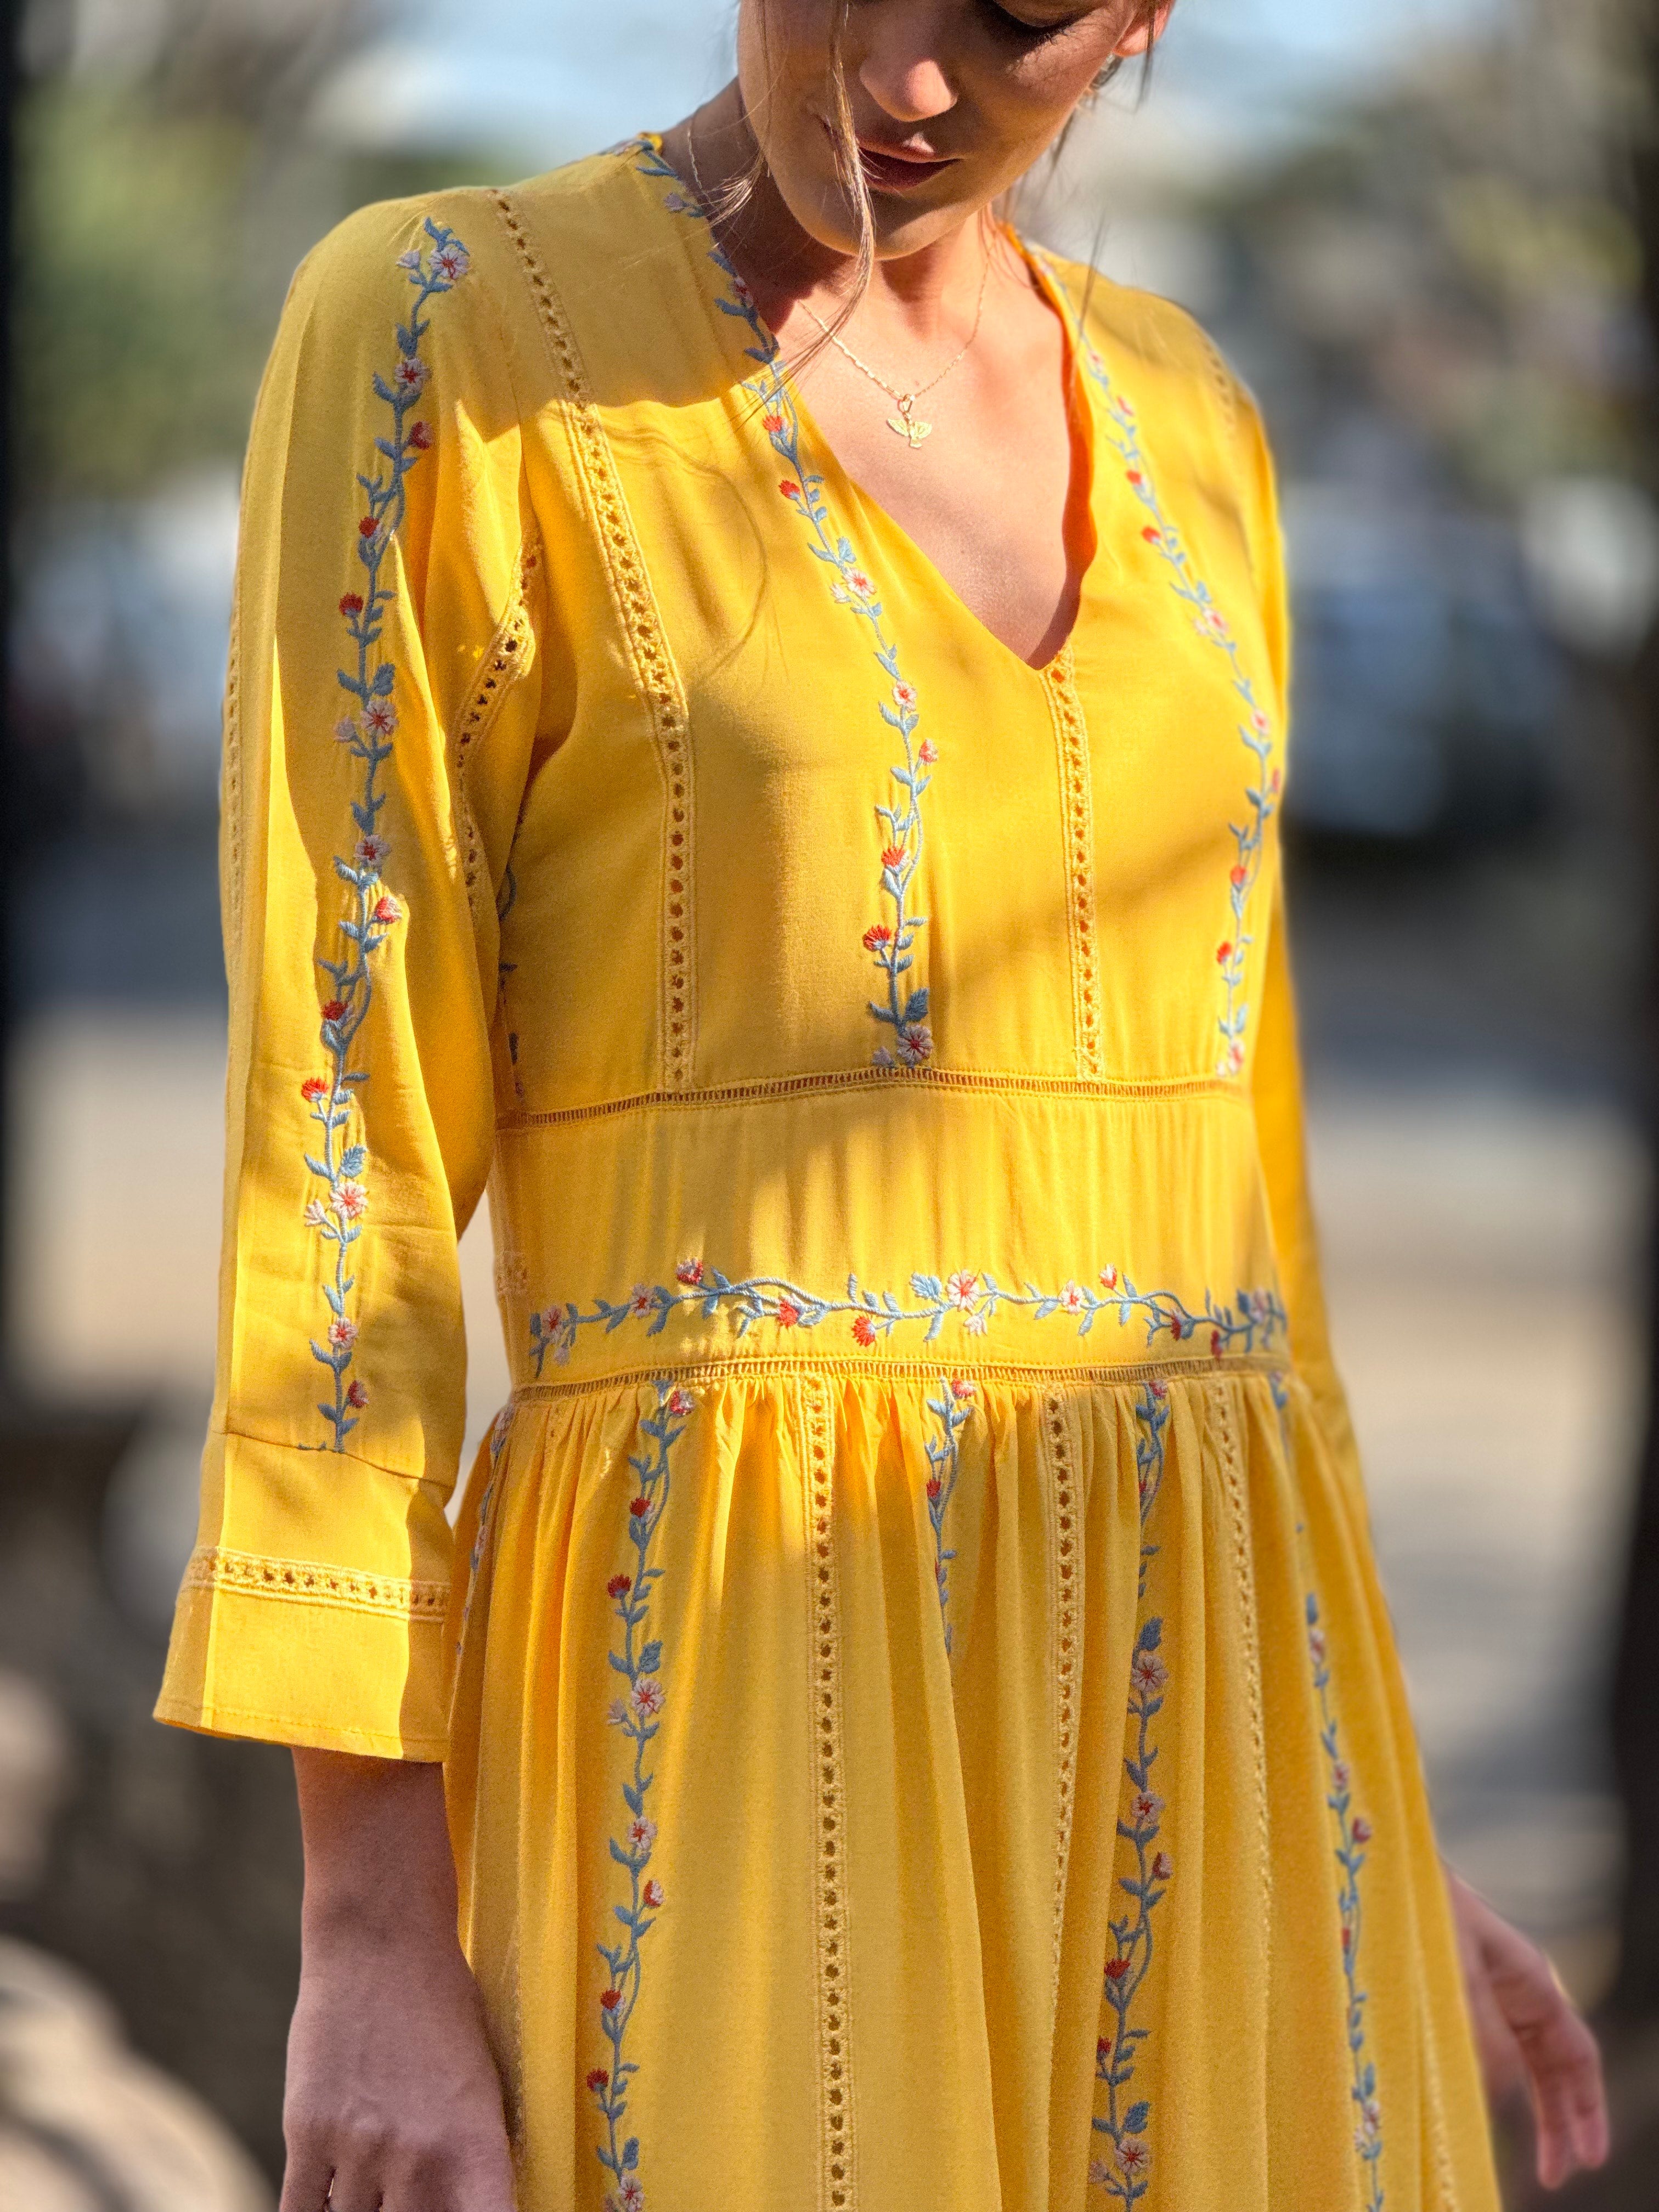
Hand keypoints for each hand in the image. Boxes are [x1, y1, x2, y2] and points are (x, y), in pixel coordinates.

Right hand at [280, 1752, 515, 2211]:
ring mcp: (358, 2149)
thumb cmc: (444, 2009)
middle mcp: (419, 2157)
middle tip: (412, 2195)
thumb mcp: (480, 2085)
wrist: (381, 1940)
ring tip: (377, 2185)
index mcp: (476, 2144)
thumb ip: (471, 2161)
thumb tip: (468, 2205)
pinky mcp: (306, 2135)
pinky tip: (333, 2199)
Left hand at [1444, 1862, 1608, 2188]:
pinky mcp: (1454, 1993)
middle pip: (1554, 2067)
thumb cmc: (1421, 1909)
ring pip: (1523, 2063)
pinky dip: (1492, 2086)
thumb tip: (1501, 2093)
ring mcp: (1487, 1992)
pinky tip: (1479, 2113)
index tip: (1589, 2158)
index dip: (1586, 2107)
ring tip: (1536, 2166)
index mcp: (1530, 1979)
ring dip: (1531, 2112)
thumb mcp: (1455, 1972)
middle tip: (1559, 2176)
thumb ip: (1482, 2032)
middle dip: (1562, 2120)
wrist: (1379, 1866)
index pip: (1576, 2055)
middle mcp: (1516, 1989)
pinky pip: (1486, 2049)